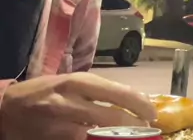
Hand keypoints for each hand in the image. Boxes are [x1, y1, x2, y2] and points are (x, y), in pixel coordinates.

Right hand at [0, 72, 156, 139]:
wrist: (7, 108)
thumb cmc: (46, 92)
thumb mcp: (73, 83)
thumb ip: (99, 92)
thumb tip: (134, 101)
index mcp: (79, 82)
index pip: (119, 93)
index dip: (140, 105)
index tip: (153, 113)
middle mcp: (70, 101)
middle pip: (112, 117)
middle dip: (134, 126)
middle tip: (146, 129)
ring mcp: (60, 124)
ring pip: (98, 136)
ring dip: (117, 138)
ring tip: (129, 138)